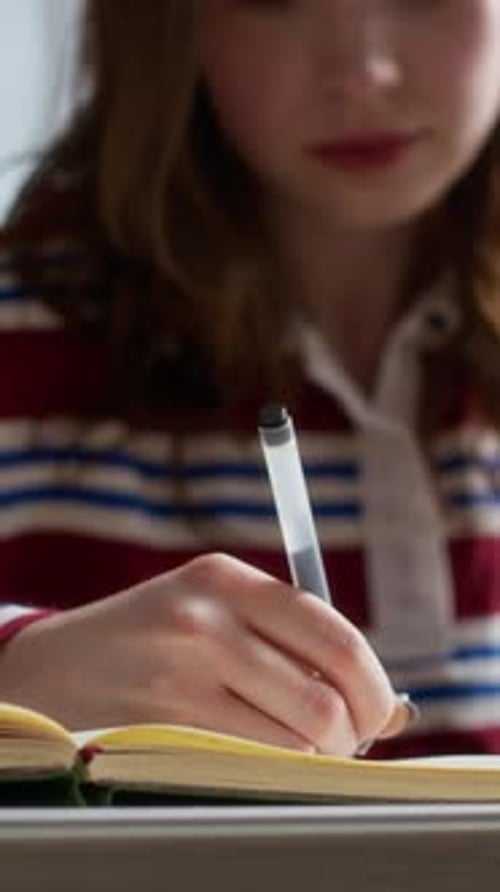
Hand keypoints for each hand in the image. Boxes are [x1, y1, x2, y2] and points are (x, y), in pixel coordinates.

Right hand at [0, 553, 399, 754]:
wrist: (58, 663)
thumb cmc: (156, 638)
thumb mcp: (215, 611)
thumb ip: (292, 641)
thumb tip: (386, 702)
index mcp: (228, 578)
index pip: (333, 632)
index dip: (372, 681)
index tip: (380, 708)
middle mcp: (207, 617)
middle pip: (324, 689)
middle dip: (355, 728)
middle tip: (350, 738)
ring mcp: (183, 670)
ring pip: (297, 733)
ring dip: (318, 753)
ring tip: (304, 747)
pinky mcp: (165, 721)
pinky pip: (255, 758)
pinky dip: (280, 766)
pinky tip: (266, 755)